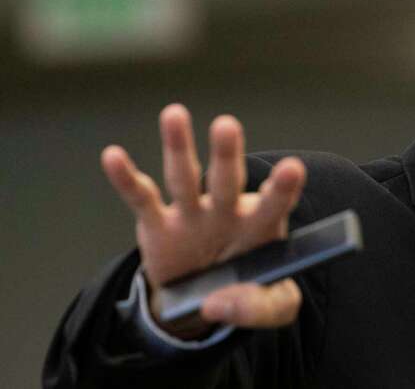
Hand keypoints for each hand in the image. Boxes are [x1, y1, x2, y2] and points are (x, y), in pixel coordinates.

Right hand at [101, 103, 306, 334]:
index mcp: (261, 225)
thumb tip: (217, 305)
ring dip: (178, 148)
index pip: (276, 204)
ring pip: (184, 177)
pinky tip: (113, 157)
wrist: (207, 298)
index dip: (282, 188)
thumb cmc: (249, 290)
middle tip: (226, 125)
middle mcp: (226, 210)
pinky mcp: (158, 224)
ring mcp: (192, 214)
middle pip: (227, 180)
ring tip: (174, 115)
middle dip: (226, 154)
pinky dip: (126, 179)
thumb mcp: (271, 307)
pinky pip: (141, 198)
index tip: (293, 169)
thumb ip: (257, 307)